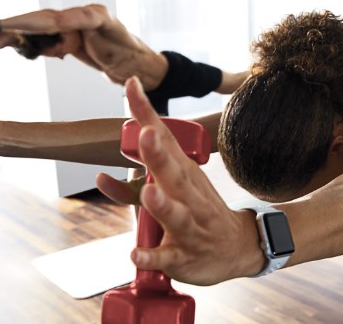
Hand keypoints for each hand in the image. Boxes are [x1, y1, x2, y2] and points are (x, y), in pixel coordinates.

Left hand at [96, 77, 263, 284]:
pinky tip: (137, 254)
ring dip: (162, 204)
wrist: (238, 246)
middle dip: (159, 155)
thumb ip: (138, 177)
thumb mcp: (177, 186)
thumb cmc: (200, 210)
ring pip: (176, 214)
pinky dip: (152, 256)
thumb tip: (104, 169)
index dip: (147, 113)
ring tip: (149, 193)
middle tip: (146, 136)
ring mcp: (190, 226)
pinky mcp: (184, 256)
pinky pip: (167, 257)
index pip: (166, 138)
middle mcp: (189, 196)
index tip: (132, 85)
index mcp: (185, 173)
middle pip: (174, 173)